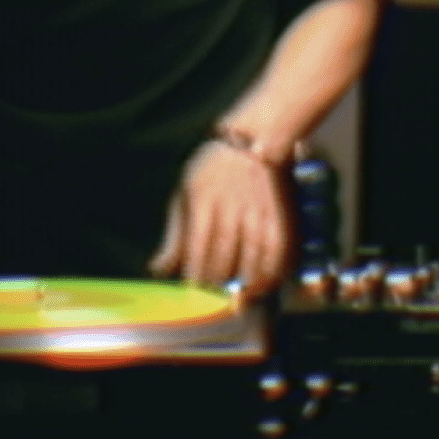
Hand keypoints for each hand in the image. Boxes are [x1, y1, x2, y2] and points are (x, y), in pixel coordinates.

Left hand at [150, 141, 288, 294]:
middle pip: (223, 258)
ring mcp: (258, 213)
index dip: (195, 276)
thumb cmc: (214, 169)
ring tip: (235, 296)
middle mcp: (231, 209)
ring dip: (242, 283)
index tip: (193, 291)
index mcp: (203, 202)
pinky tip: (261, 284)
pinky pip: (277, 253)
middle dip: (215, 283)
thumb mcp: (185, 193)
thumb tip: (158, 270)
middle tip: (212, 296)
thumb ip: (174, 236)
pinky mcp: (280, 217)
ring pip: (251, 259)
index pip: (197, 250)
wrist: (255, 142)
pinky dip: (270, 273)